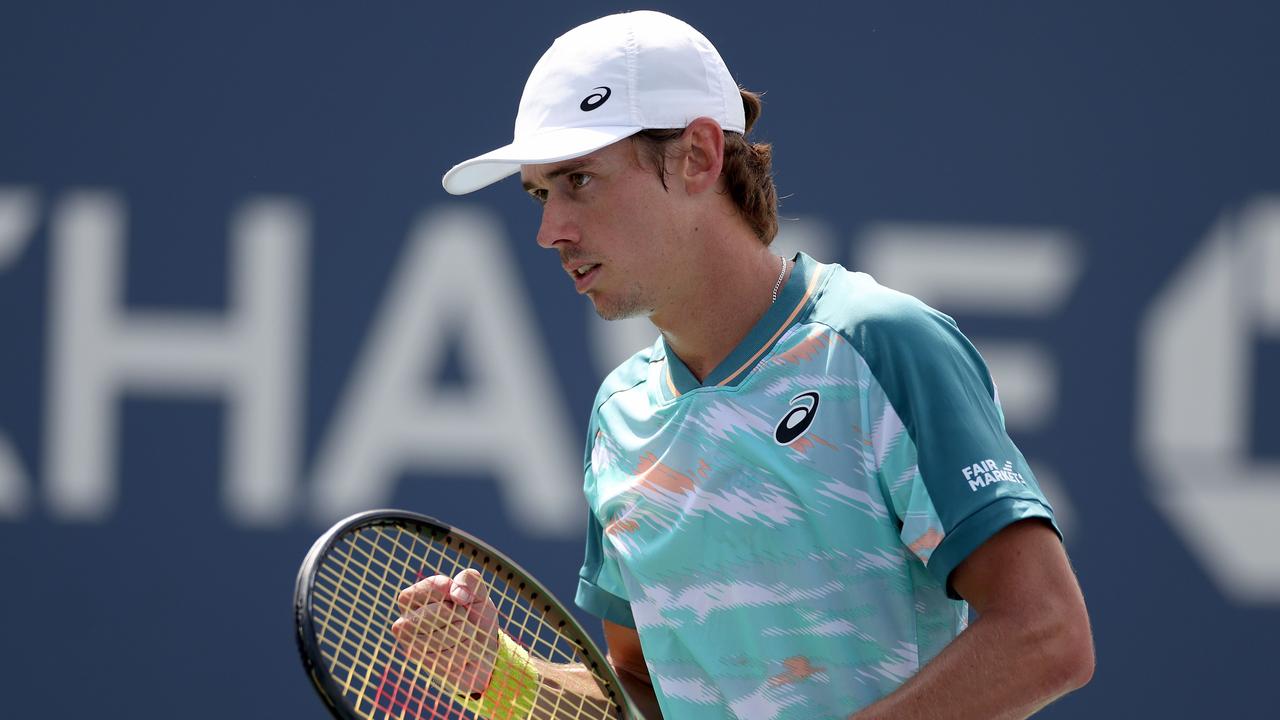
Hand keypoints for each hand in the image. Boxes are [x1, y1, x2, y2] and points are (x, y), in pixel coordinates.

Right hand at [391, 568, 500, 694]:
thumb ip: (469, 579)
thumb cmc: (474, 614)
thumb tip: (457, 595)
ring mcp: (413, 648)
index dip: (455, 591)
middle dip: (462, 614)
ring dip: (467, 633)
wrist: (483, 648)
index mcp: (409, 599)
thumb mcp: (476, 591)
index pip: (435, 586)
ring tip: (462, 635)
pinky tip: (464, 652)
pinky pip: (458, 654)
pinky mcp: (428, 667)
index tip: (456, 598)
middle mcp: (403, 624)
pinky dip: (469, 650)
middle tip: (460, 619)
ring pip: (452, 634)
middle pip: (443, 611)